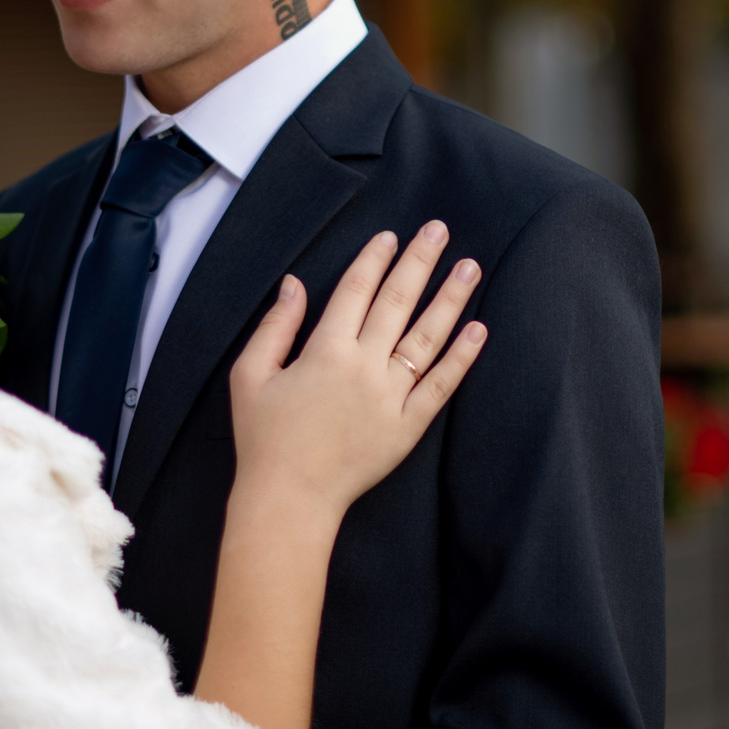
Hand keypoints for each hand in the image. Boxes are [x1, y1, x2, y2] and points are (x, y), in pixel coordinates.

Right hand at [228, 222, 486, 525]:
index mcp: (324, 351)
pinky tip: (478, 329)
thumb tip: (295, 283)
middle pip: (397, 302)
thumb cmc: (263, 438)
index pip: (356, 290)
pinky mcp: (407, 426)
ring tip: (469, 267)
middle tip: (439, 229)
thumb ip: (275, 326)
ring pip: (427, 336)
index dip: (374, 259)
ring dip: (450, 298)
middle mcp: (363, 367)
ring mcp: (390, 397)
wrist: (288, 499)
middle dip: (419, 261)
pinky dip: (461, 356)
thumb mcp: (250, 375)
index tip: (391, 235)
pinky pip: (440, 385)